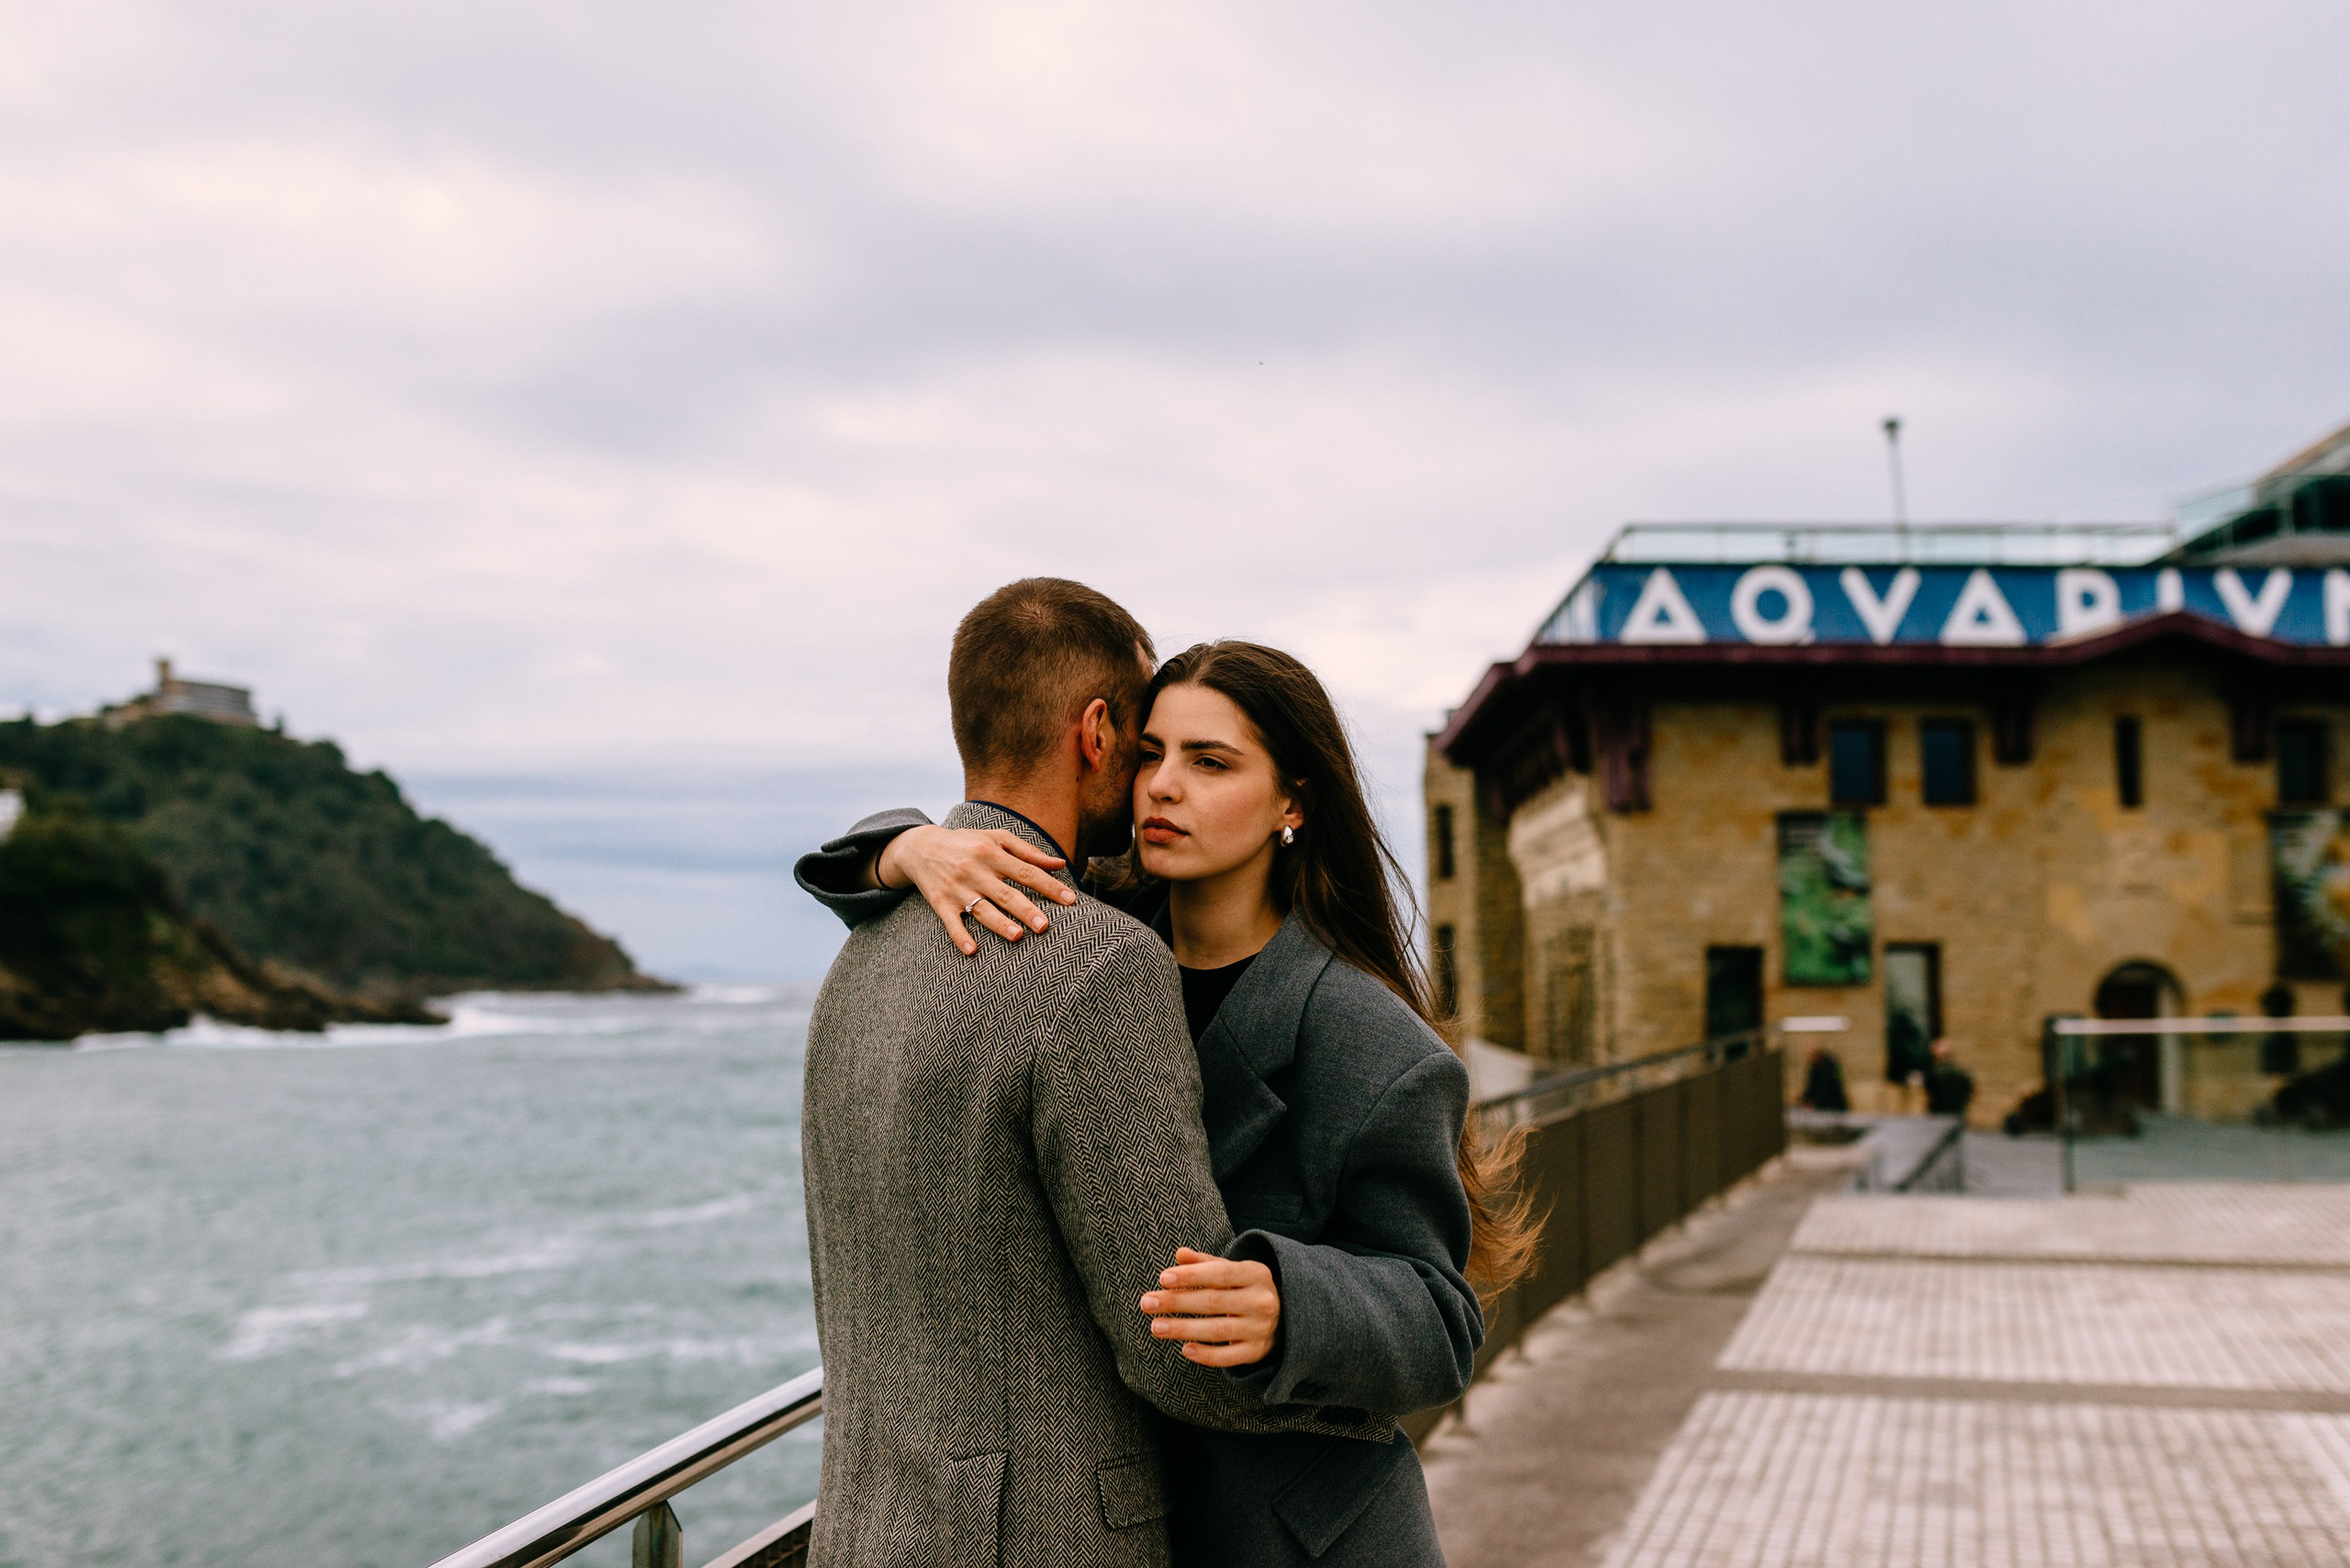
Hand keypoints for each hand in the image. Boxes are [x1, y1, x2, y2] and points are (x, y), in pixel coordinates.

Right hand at [876, 826, 1076, 955]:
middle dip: (1025, 909)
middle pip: (1005, 894)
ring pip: (981, 909)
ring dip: (999, 924)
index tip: (1070, 900)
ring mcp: (957, 889)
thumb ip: (1029, 852)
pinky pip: (951, 922)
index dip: (1049, 886)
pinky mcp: (941, 903)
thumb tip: (1060, 864)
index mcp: (992, 854)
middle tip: (1045, 926)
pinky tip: (972, 950)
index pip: (1026, 872)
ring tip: (1017, 936)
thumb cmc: (967, 843)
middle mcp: (975, 871)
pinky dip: (960, 936)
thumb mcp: (996, 839)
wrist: (921, 847)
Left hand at [1140, 1247, 1279, 1367]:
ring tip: (1156, 1327)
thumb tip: (1180, 1254)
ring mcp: (1260, 1329)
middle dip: (1177, 1302)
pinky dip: (1206, 1355)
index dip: (1191, 1276)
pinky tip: (1185, 1349)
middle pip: (1214, 1302)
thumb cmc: (1246, 1288)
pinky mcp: (1256, 1352)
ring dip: (1184, 1329)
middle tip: (1147, 1303)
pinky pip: (1229, 1357)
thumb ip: (1205, 1263)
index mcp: (1256, 1274)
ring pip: (1218, 1330)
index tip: (1162, 1279)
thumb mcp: (1232, 1270)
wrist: (1285, 1317)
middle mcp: (1261, 1301)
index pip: (1220, 1273)